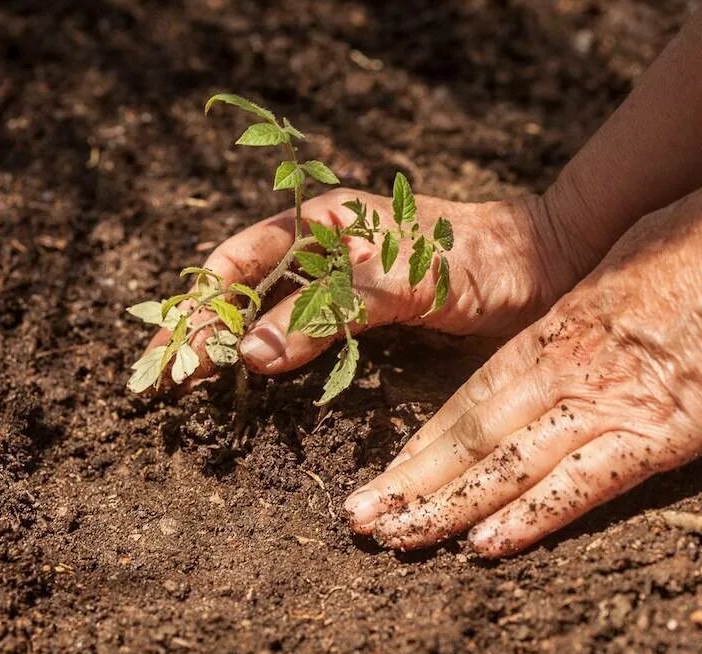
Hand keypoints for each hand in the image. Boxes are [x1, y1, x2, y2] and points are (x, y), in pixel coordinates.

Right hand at [140, 187, 594, 381]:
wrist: (537, 271)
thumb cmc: (471, 260)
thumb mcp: (394, 282)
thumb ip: (324, 312)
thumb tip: (249, 353)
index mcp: (321, 221)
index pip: (237, 260)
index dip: (199, 304)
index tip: (171, 350)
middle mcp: (321, 247)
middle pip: (242, 288)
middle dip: (202, 330)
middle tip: (164, 379)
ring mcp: (339, 281)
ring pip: (267, 313)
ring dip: (230, 346)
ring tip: (194, 384)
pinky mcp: (361, 313)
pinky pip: (302, 333)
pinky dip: (273, 357)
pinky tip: (255, 380)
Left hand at [346, 164, 701, 556]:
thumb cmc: (696, 241)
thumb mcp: (615, 266)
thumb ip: (580, 314)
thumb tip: (563, 331)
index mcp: (549, 332)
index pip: (465, 399)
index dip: (419, 444)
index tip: (382, 476)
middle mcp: (560, 373)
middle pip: (468, 437)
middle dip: (410, 484)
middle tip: (359, 520)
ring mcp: (602, 406)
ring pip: (506, 466)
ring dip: (447, 509)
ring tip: (397, 541)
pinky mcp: (656, 437)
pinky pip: (582, 486)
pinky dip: (532, 518)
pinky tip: (484, 546)